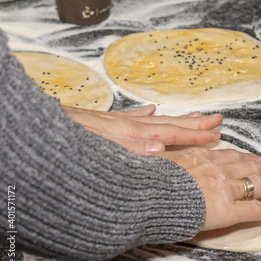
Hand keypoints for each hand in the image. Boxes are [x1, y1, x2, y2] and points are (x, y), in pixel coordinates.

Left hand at [63, 104, 222, 154]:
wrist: (43, 131)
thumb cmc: (70, 143)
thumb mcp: (101, 150)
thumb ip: (131, 149)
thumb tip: (160, 149)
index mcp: (132, 134)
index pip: (172, 135)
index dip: (195, 136)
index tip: (215, 136)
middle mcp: (130, 126)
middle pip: (170, 124)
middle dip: (195, 124)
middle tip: (217, 120)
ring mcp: (120, 123)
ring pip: (157, 120)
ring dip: (178, 118)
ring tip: (196, 115)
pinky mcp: (108, 122)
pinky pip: (134, 117)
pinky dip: (146, 114)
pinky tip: (153, 110)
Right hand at [156, 148, 260, 230]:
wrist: (145, 194)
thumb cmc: (147, 178)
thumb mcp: (157, 158)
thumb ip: (169, 152)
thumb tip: (159, 145)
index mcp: (203, 157)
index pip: (234, 157)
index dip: (252, 159)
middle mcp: (219, 169)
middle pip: (253, 167)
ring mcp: (225, 189)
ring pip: (260, 184)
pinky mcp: (228, 210)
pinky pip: (256, 210)